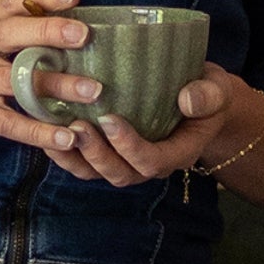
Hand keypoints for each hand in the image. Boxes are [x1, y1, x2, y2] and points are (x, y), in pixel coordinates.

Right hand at [0, 0, 111, 173]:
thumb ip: (12, 39)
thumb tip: (67, 31)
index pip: (11, 0)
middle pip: (12, 32)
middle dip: (50, 31)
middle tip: (85, 36)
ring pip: (16, 79)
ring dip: (57, 85)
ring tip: (91, 92)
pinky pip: (10, 122)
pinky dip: (40, 130)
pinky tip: (65, 136)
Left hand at [53, 66, 259, 189]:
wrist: (196, 98)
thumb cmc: (205, 93)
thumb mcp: (216, 90)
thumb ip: (207, 95)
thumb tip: (187, 100)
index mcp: (177, 153)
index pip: (151, 161)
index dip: (129, 146)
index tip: (110, 119)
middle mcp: (148, 164)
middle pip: (119, 173)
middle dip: (95, 153)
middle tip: (77, 125)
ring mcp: (125, 161)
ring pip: (95, 173)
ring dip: (73, 156)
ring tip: (56, 130)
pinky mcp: (107, 152)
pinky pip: (81, 162)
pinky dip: (62, 150)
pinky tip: (46, 128)